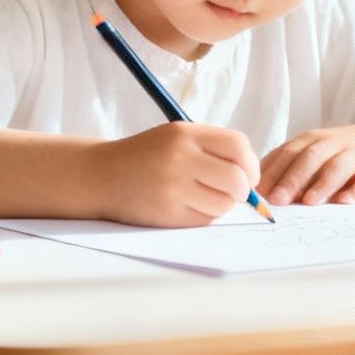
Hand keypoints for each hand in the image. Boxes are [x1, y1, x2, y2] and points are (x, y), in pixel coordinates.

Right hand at [91, 122, 260, 227]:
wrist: (102, 175)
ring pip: (224, 204)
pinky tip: (188, 206)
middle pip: (237, 179)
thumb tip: (253, 178)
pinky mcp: (167, 214)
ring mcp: (172, 187)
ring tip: (204, 197)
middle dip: (243, 190)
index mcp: (185, 134)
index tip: (248, 174)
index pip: (238, 146)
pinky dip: (205, 216)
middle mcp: (179, 158)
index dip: (251, 163)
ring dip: (222, 204)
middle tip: (235, 192)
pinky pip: (205, 220)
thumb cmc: (146, 156)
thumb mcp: (175, 137)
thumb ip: (212, 149)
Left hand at [258, 123, 354, 205]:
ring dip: (322, 183)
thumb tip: (259, 195)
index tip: (257, 193)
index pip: (287, 153)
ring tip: (309, 202)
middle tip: (277, 200)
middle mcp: (333, 143)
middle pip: (310, 158)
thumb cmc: (343, 154)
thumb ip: (291, 170)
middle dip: (292, 179)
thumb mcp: (316, 154)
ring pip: (338, 166)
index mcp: (312, 141)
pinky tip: (346, 201)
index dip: (272, 172)